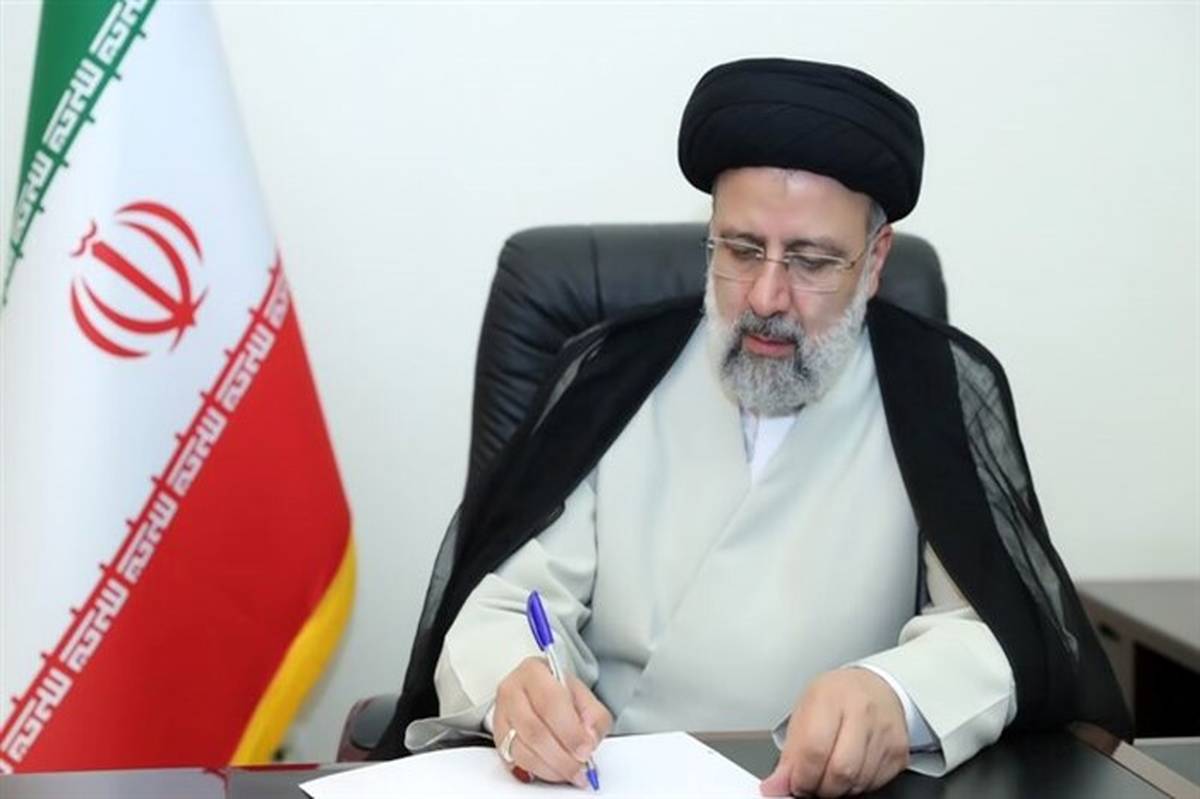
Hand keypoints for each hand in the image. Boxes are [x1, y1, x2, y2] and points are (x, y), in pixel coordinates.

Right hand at [493, 656, 611, 787]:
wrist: (538, 692)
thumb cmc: (559, 693)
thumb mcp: (583, 695)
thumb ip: (593, 715)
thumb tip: (589, 738)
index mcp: (534, 672)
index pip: (551, 702)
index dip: (570, 731)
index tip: (586, 749)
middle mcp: (511, 691)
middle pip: (534, 730)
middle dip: (562, 755)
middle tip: (581, 767)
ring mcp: (501, 716)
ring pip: (523, 750)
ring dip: (552, 767)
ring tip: (572, 772)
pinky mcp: (498, 738)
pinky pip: (517, 762)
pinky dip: (540, 771)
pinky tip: (556, 771)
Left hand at [760, 668, 909, 796]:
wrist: (875, 688)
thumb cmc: (836, 698)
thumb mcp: (804, 712)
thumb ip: (790, 753)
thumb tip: (776, 786)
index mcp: (830, 698)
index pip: (814, 750)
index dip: (801, 777)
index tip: (795, 784)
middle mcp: (862, 712)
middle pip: (841, 772)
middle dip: (820, 788)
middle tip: (811, 783)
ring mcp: (885, 733)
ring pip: (858, 783)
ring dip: (839, 789)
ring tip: (829, 773)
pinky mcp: (899, 751)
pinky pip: (875, 784)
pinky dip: (857, 786)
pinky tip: (850, 769)